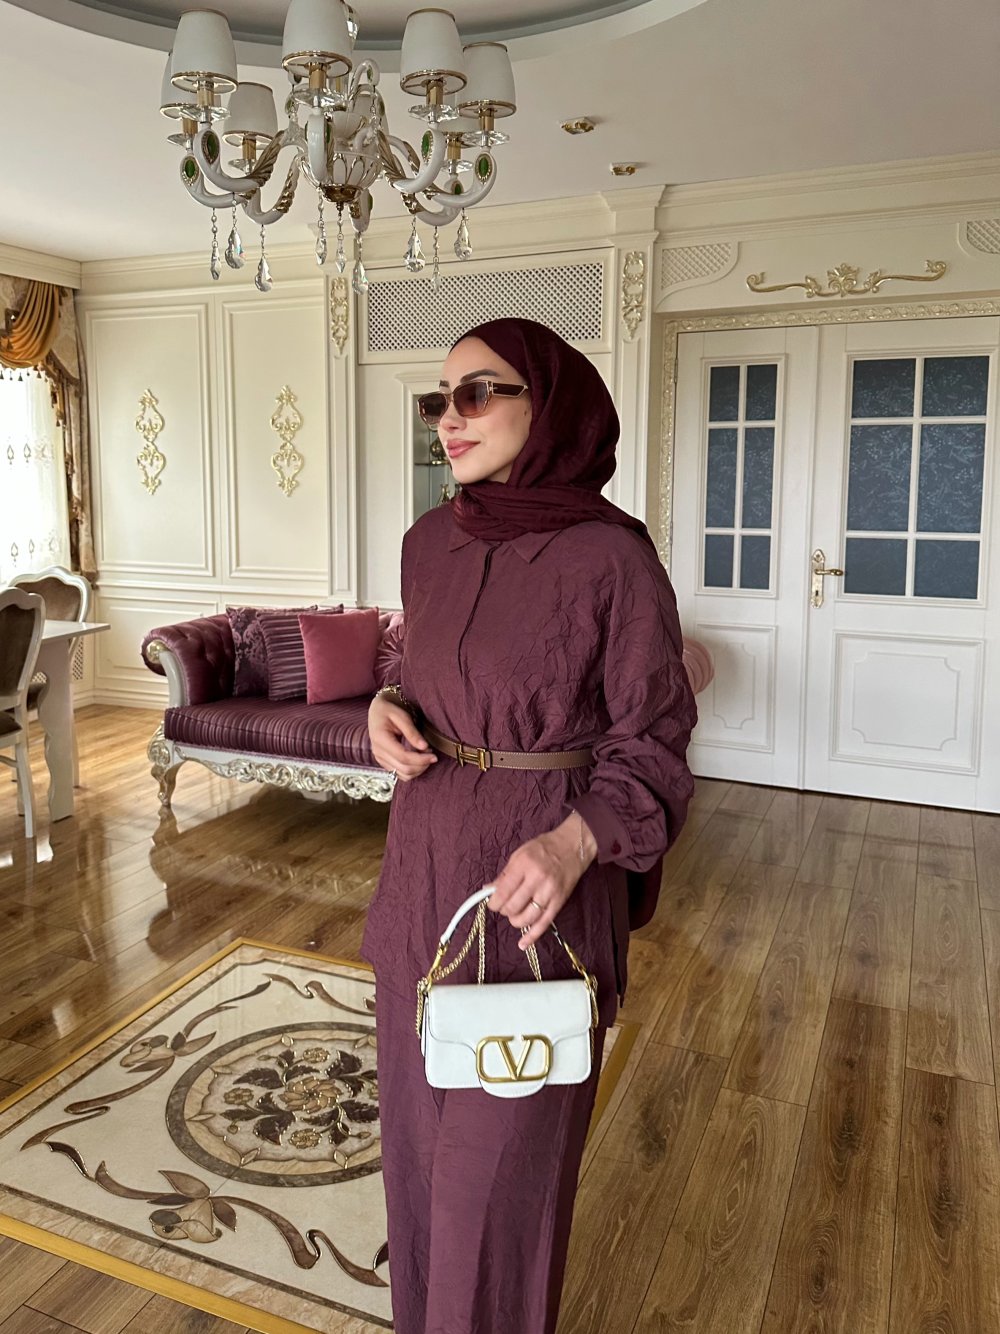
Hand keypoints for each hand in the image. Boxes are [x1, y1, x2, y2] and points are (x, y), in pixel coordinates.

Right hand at [368, 695, 436, 781]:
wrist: (377, 711)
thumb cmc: (389, 710)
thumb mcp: (402, 716)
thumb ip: (412, 732)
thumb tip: (424, 747)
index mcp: (380, 738)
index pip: (403, 756)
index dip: (421, 759)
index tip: (434, 756)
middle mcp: (378, 752)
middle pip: (404, 768)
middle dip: (422, 765)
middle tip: (432, 755)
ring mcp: (380, 759)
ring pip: (403, 775)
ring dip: (418, 770)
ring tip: (426, 756)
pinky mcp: (384, 762)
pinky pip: (399, 774)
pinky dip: (412, 770)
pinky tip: (418, 760)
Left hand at [486, 814, 596, 950]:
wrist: (573, 846)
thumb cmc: (544, 848)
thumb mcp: (520, 854)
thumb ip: (504, 874)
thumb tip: (487, 890)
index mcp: (524, 864)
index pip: (503, 891)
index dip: (494, 902)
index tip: (492, 904)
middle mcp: (537, 879)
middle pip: (513, 906)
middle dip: (504, 911)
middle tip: (504, 907)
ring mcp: (549, 892)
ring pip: (527, 917)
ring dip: (515, 921)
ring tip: (514, 916)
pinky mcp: (559, 902)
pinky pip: (544, 924)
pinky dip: (532, 936)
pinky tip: (523, 943)